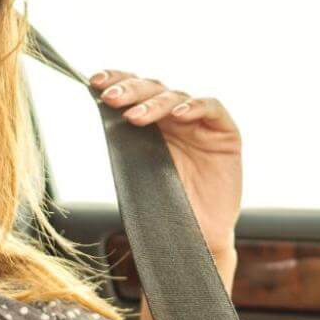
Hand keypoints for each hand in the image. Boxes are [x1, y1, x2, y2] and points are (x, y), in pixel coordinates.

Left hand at [89, 69, 239, 259]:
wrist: (196, 238)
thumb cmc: (166, 206)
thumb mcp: (136, 170)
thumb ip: (125, 141)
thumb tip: (99, 111)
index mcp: (153, 123)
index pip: (135, 91)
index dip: (117, 81)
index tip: (94, 82)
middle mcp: (176, 118)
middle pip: (153, 89)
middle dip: (130, 90)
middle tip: (110, 98)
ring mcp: (201, 124)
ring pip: (177, 96)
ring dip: (154, 103)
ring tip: (135, 116)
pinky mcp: (225, 133)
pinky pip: (212, 109)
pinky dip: (194, 107)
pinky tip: (178, 115)